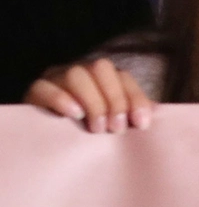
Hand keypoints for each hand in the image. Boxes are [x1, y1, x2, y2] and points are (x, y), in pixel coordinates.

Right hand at [24, 58, 153, 132]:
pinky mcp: (34, 90)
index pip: (124, 77)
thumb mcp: (111, 119)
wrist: (47, 137)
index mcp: (102, 75)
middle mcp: (81, 70)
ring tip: (97, 128)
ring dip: (92, 101)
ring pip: (75, 74)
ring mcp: (55, 77)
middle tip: (116, 129)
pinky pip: (44, 87)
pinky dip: (61, 99)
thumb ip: (131, 113)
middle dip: (114, 99)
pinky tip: (74, 114)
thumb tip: (155, 113)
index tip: (141, 124)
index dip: (135, 98)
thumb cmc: (86, 127)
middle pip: (101, 69)